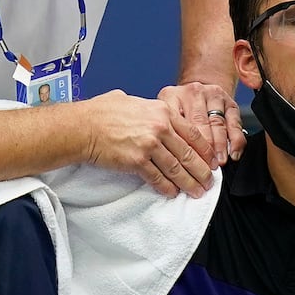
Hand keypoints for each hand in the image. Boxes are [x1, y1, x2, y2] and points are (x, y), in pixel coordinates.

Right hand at [80, 90, 215, 196]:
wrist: (83, 126)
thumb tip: (160, 117)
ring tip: (196, 192)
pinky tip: (172, 193)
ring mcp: (149, 145)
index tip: (211, 162)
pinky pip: (157, 178)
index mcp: (163, 112)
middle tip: (209, 183)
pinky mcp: (137, 161)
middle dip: (201, 172)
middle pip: (189, 154)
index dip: (205, 151)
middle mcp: (160, 127)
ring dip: (188, 183)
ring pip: (176, 168)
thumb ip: (153, 111)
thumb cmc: (102, 112)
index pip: (193, 134)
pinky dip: (166, 187)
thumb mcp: (134, 102)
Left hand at [158, 81, 245, 164]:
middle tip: (206, 167)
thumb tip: (172, 162)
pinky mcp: (229, 100)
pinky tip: (233, 152)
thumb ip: (167, 134)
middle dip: (204, 149)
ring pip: (217, 123)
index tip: (189, 166)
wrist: (196, 93)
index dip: (184, 147)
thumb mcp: (165, 117)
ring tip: (219, 161)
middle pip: (199, 124)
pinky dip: (236, 139)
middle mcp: (192, 93)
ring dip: (220, 146)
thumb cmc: (177, 110)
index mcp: (171, 96)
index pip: (177, 124)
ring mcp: (212, 94)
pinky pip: (235, 122)